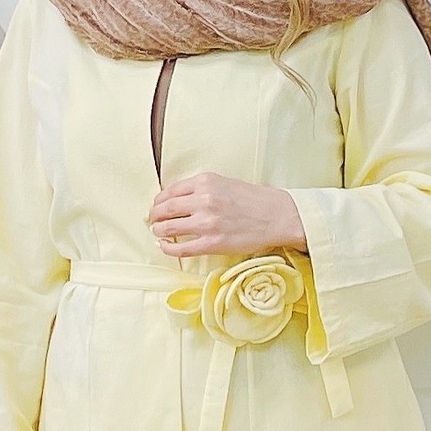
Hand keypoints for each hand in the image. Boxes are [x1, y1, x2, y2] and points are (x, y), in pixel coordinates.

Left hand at [148, 170, 306, 259]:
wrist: (277, 216)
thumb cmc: (254, 200)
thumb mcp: (224, 183)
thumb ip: (201, 189)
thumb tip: (177, 201)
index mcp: (205, 182)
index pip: (169, 191)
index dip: (158, 201)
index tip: (157, 207)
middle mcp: (203, 200)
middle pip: (164, 209)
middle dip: (154, 217)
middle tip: (153, 222)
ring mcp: (206, 222)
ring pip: (168, 227)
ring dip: (159, 232)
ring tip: (159, 234)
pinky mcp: (211, 243)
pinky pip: (180, 248)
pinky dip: (168, 248)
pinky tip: (166, 247)